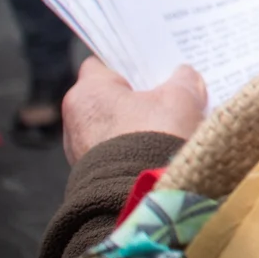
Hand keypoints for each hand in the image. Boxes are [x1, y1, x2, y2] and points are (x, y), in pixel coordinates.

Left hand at [62, 59, 207, 164]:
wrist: (141, 195)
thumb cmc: (154, 137)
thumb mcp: (180, 96)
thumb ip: (182, 79)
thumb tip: (183, 76)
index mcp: (87, 93)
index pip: (101, 65)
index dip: (127, 62)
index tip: (150, 62)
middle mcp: (75, 122)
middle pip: (110, 97)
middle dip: (139, 95)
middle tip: (169, 90)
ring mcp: (81, 152)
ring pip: (114, 126)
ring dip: (139, 124)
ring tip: (172, 122)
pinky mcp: (93, 176)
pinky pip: (116, 151)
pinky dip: (136, 147)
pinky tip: (162, 147)